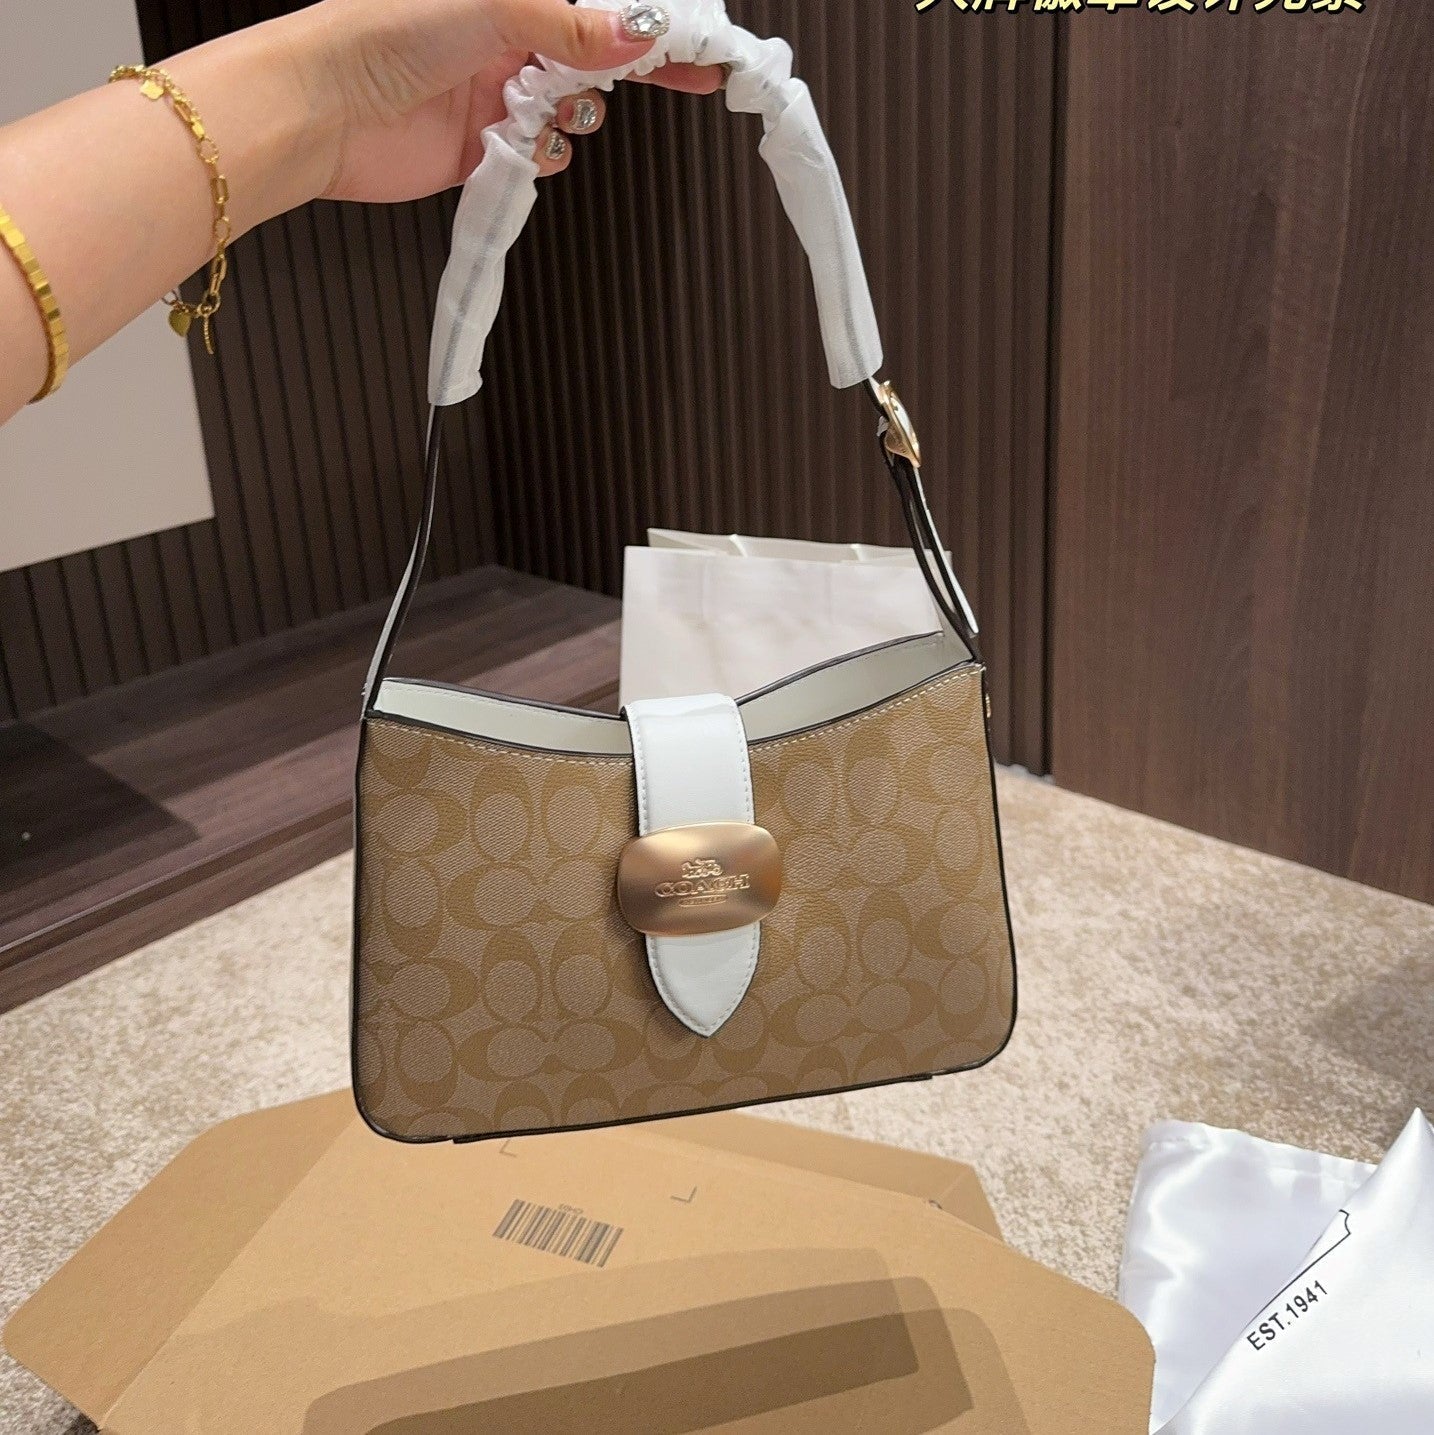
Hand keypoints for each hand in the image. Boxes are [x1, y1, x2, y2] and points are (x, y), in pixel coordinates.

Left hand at [305, 0, 721, 203]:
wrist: (324, 108)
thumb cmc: (379, 32)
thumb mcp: (491, 5)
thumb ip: (569, 24)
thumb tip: (632, 34)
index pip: (593, 7)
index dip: (642, 22)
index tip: (690, 38)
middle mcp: (504, 37)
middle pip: (594, 53)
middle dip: (635, 66)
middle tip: (687, 74)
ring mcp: (495, 93)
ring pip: (573, 107)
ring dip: (576, 113)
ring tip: (550, 108)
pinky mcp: (484, 149)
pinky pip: (542, 154)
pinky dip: (546, 154)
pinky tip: (527, 144)